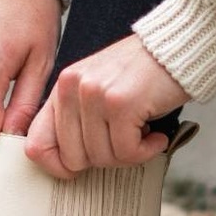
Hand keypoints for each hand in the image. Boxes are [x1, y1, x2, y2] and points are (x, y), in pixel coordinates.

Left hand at [26, 34, 190, 177]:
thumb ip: (77, 118)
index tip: (82, 167)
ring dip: (130, 154)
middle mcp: (72, 88)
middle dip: (105, 159)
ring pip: (102, 158)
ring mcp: (94, 94)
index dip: (59, 166)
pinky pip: (127, 152)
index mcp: (62, 87)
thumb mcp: (99, 90)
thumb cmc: (143, 73)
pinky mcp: (120, 103)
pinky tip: (156, 136)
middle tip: (127, 143)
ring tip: (145, 133)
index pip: (36, 144)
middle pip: (73, 158)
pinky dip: (147, 151)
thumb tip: (67, 164)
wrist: (178, 48)